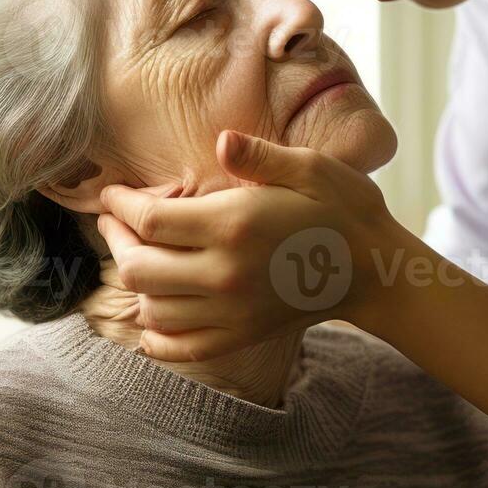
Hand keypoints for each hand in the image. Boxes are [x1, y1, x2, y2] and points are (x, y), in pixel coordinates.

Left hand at [97, 130, 409, 360]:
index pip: (150, 220)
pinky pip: (180, 346)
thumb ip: (261, 156)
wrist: (375, 270)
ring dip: (134, 281)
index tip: (113, 192)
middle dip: (117, 240)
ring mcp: (231, 311)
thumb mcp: (311, 168)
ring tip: (134, 254)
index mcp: (235, 225)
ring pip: (152, 308)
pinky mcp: (240, 335)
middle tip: (114, 220)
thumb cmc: (344, 209)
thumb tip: (222, 141)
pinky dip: (155, 336)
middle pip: (139, 267)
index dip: (121, 205)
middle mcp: (226, 273)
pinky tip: (152, 313)